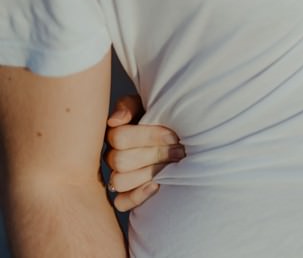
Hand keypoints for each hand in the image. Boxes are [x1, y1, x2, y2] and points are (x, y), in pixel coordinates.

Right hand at [105, 94, 184, 211]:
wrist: (185, 134)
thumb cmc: (166, 117)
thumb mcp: (149, 104)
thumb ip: (130, 106)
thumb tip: (115, 121)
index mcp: (116, 133)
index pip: (119, 137)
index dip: (149, 136)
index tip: (174, 135)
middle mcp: (113, 156)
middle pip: (121, 160)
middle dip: (155, 154)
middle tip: (180, 150)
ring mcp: (119, 176)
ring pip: (120, 181)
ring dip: (150, 173)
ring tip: (173, 165)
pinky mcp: (127, 195)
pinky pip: (121, 203)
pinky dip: (137, 196)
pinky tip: (157, 185)